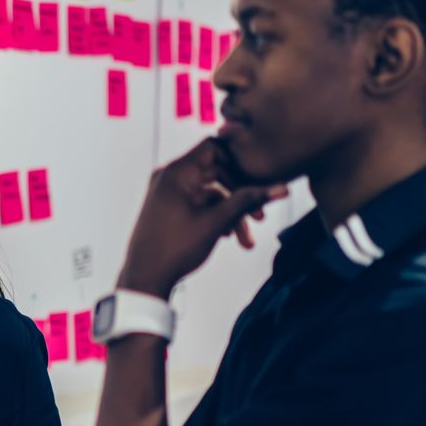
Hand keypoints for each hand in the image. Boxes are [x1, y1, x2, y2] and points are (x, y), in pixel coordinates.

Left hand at [118, 138, 286, 296]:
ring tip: (247, 241)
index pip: (214, 147)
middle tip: (261, 217)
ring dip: (232, 213)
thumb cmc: (174, 248)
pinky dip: (216, 217)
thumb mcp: (216, 222)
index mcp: (177, 172)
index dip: (237, 159)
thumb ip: (248, 201)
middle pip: (217, 172)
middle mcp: (170, 177)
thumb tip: (281, 188)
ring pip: (211, 193)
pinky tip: (230, 238)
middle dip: (241, 195)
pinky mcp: (170, 208)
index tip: (256, 178)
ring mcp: (169, 193)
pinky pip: (200, 204)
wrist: (144, 278)